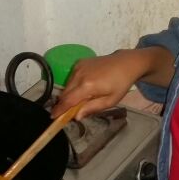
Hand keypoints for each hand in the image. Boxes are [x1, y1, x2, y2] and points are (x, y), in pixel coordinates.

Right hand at [52, 46, 172, 119]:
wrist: (126, 63)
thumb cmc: (120, 84)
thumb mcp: (110, 101)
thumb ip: (92, 108)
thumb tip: (76, 116)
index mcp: (88, 86)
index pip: (68, 100)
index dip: (59, 110)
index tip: (53, 117)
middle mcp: (79, 75)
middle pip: (65, 93)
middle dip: (64, 104)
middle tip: (68, 112)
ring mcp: (78, 67)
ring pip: (67, 85)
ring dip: (70, 94)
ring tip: (81, 99)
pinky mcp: (79, 62)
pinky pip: (71, 78)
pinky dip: (74, 85)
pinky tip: (84, 87)